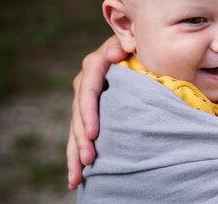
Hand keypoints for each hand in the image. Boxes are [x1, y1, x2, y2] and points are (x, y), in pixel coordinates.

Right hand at [66, 35, 127, 189]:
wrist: (139, 46)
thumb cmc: (142, 44)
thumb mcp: (136, 40)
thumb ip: (128, 42)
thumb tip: (117, 50)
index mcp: (97, 62)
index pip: (88, 87)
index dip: (89, 110)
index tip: (94, 133)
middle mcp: (86, 81)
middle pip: (79, 112)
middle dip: (82, 137)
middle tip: (90, 158)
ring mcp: (85, 98)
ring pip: (75, 127)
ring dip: (75, 152)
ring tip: (77, 177)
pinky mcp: (89, 112)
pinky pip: (79, 135)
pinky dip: (76, 155)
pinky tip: (75, 178)